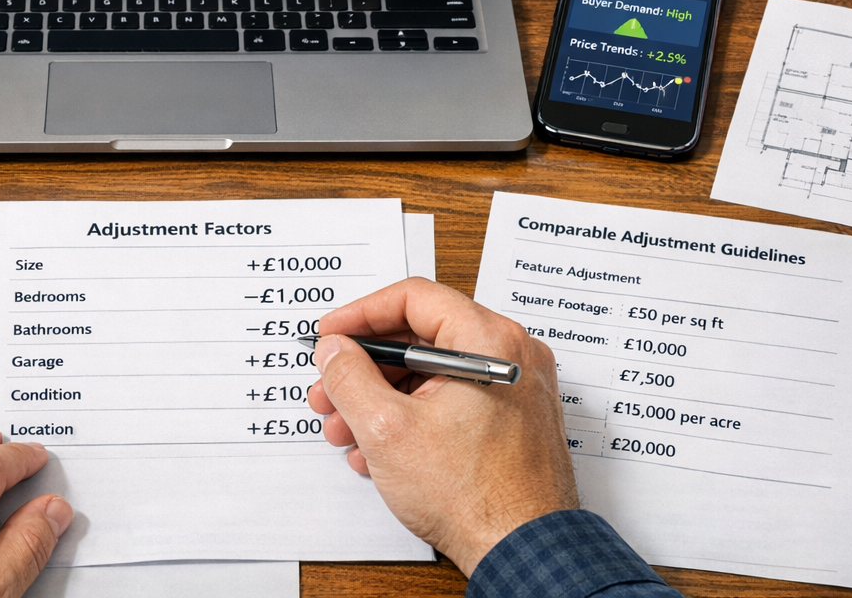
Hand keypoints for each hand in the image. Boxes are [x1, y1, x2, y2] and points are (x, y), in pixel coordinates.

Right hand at [307, 277, 575, 576]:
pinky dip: (412, 417)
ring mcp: (515, 391)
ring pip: (432, 375)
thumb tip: (334, 350)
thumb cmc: (473, 495)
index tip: (330, 335)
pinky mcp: (512, 422)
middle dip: (364, 369)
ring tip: (345, 430)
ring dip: (381, 399)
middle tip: (329, 389)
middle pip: (420, 339)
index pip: (413, 299)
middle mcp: (511, 356)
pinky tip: (378, 450)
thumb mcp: (386, 428)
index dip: (360, 315)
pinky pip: (452, 402)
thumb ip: (349, 376)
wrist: (522, 552)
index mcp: (490, 340)